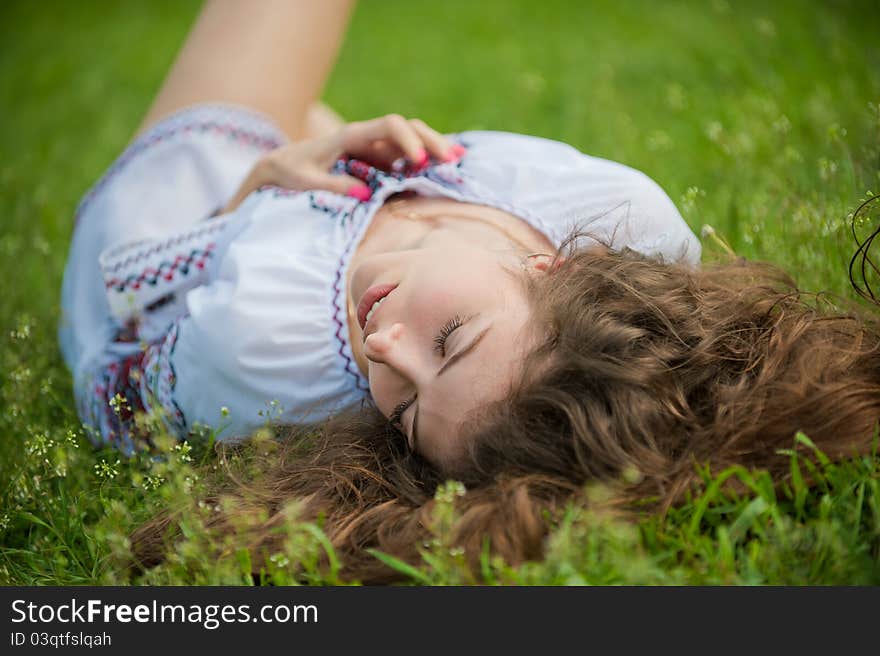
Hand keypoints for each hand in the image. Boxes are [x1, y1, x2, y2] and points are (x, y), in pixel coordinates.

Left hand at [256, 113, 465, 199]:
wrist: (281, 164)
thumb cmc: (291, 171)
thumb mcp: (306, 181)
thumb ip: (334, 186)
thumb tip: (366, 195)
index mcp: (352, 136)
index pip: (389, 126)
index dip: (407, 140)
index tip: (418, 162)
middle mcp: (368, 137)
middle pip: (408, 128)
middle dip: (431, 140)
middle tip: (452, 159)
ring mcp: (374, 148)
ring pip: (411, 140)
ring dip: (434, 148)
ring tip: (458, 160)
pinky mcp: (377, 161)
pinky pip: (405, 157)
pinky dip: (425, 160)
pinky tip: (444, 166)